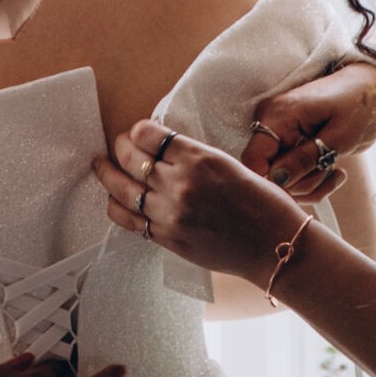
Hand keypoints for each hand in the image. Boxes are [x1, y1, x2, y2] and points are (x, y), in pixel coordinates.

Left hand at [96, 125, 305, 287]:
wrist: (274, 245)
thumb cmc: (262, 203)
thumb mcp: (229, 164)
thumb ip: (194, 158)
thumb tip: (164, 151)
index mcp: (199, 158)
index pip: (149, 134)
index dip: (138, 131)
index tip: (138, 133)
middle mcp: (180, 183)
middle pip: (130, 158)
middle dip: (119, 147)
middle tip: (118, 145)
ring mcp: (171, 213)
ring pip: (122, 188)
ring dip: (108, 175)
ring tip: (101, 167)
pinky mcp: (168, 238)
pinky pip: (129, 220)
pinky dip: (117, 207)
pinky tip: (113, 201)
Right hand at [242, 58, 375, 185]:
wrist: (371, 89)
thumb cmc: (359, 105)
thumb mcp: (339, 136)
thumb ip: (304, 159)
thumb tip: (276, 180)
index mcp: (277, 115)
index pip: (253, 161)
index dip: (273, 182)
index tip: (304, 185)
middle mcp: (270, 123)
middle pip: (268, 174)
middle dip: (302, 183)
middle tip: (331, 172)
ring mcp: (278, 134)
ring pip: (282, 179)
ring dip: (312, 182)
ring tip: (336, 169)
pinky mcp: (287, 143)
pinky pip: (293, 174)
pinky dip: (313, 179)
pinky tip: (334, 170)